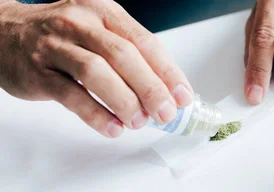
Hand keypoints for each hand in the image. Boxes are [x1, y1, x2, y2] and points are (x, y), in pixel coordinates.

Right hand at [0, 0, 193, 137]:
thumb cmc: (62, 34)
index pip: (144, 41)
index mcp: (103, 11)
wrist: (3, 32)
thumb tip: (166, 90)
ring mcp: (55, 46)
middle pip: (124, 56)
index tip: (183, 95)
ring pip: (96, 72)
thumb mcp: (98, 30)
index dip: (168, 71)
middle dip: (151, 88)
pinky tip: (113, 127)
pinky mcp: (36, 72)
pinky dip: (95, 114)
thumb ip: (130, 55)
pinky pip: (70, 95)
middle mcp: (80, 23)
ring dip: (125, 101)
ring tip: (140, 121)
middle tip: (166, 113)